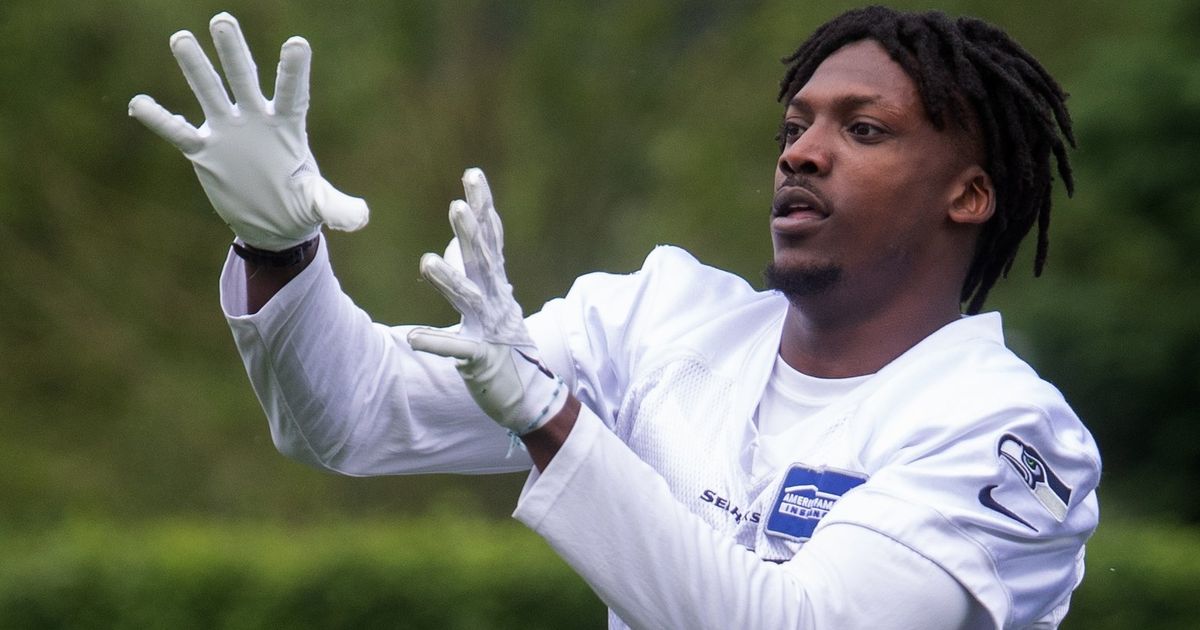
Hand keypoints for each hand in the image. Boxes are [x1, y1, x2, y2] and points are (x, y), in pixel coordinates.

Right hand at [128, 12, 367, 250]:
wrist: (275, 223)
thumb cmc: (302, 205)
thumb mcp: (320, 205)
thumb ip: (338, 207)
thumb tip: (360, 218)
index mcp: (288, 127)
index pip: (292, 93)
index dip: (294, 70)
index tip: (298, 43)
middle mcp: (256, 121)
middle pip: (244, 79)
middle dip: (234, 52)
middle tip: (223, 19)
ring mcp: (229, 132)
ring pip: (210, 93)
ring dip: (196, 68)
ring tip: (181, 37)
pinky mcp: (206, 152)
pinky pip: (179, 133)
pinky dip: (160, 120)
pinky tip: (138, 103)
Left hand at [407, 169, 567, 435]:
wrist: (530, 396)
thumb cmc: (505, 344)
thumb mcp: (490, 302)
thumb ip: (474, 272)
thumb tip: (451, 246)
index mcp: (498, 284)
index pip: (492, 237)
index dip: (484, 206)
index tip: (474, 174)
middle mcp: (497, 300)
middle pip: (484, 260)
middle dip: (471, 233)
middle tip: (457, 205)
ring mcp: (491, 330)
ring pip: (470, 299)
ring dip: (449, 280)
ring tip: (426, 262)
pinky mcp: (482, 360)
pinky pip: (457, 351)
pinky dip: (436, 344)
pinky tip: (414, 338)